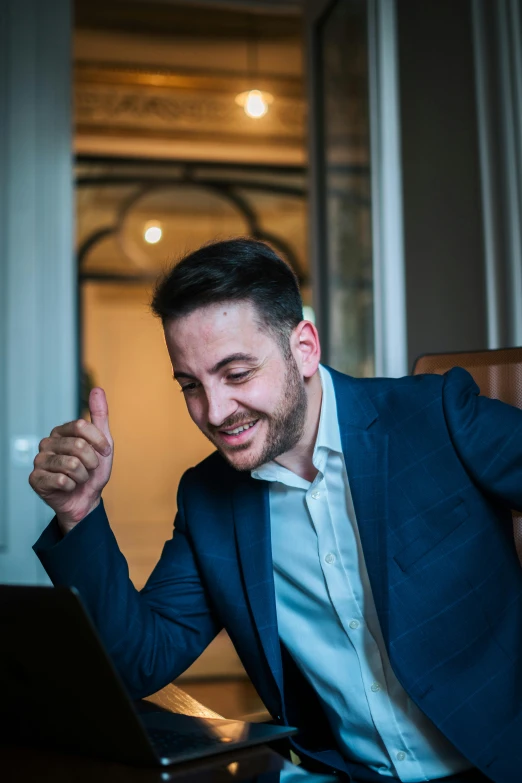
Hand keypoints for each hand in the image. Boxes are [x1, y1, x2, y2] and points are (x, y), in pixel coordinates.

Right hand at [29, 388, 113, 533]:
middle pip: (77, 446)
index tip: (104, 453)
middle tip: (89, 469)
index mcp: (61, 431)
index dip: (99, 442)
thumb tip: (97, 389)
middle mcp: (47, 443)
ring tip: (78, 478)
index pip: (81, 426)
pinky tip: (68, 487)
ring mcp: (39, 461)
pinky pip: (62, 480)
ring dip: (83, 476)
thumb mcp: (103, 442)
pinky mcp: (35, 479)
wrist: (86, 499)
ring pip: (71, 464)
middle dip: (92, 462)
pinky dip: (72, 486)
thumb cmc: (93, 470)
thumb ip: (99, 415)